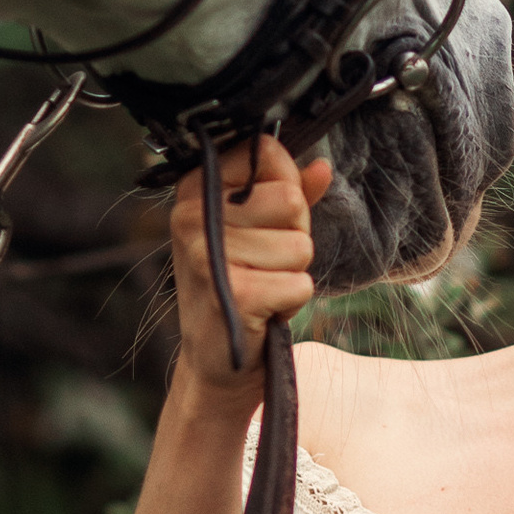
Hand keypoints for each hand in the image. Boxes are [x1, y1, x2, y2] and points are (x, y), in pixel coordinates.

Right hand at [168, 132, 331, 408]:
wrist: (217, 362)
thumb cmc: (241, 288)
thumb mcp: (261, 232)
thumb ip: (291, 194)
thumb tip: (322, 168)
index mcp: (196, 189)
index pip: (266, 152)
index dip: (285, 186)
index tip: (265, 220)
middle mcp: (191, 215)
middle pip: (290, 199)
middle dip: (294, 235)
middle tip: (265, 263)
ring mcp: (207, 255)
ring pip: (300, 244)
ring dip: (292, 272)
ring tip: (262, 287)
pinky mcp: (234, 294)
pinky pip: (301, 283)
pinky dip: (292, 301)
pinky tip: (263, 310)